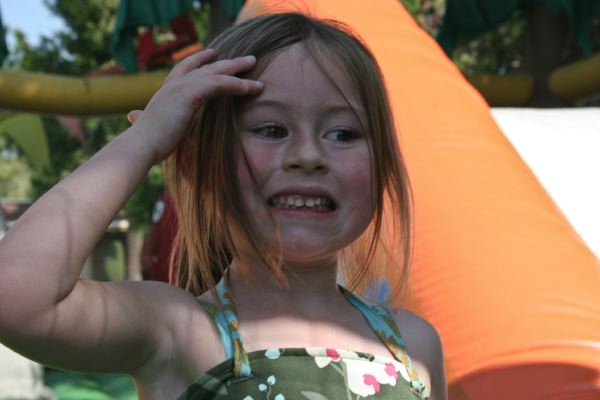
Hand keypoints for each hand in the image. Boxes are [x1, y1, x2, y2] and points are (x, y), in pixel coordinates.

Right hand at [129, 49, 262, 162]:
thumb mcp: (149, 125)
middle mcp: (174, 84)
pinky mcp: (191, 93)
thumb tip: (132, 116)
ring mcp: (182, 86)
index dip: (198, 60)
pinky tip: (250, 87)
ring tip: (255, 64)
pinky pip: (220, 83)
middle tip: (247, 58)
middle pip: (206, 66)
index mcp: (166, 90)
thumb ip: (144, 119)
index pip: (185, 68)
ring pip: (216, 72)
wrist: (142, 145)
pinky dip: (236, 84)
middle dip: (227, 61)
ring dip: (238, 70)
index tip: (211, 54)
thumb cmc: (146, 142)